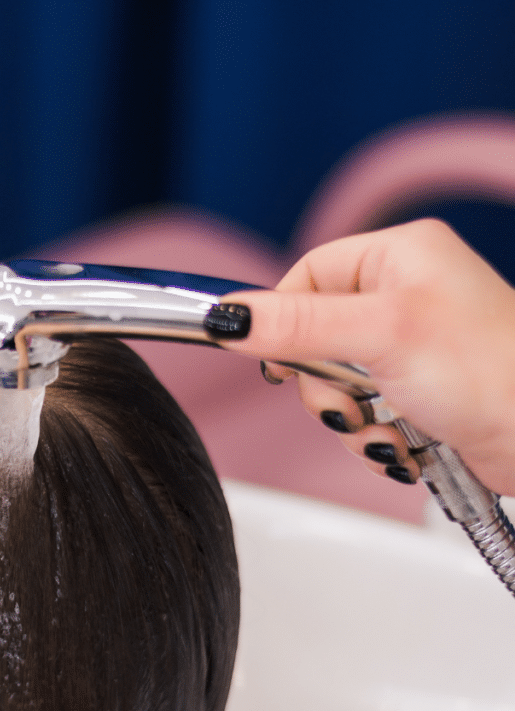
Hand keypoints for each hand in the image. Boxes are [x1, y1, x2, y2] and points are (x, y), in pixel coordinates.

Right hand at [226, 219, 514, 495]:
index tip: (276, 360)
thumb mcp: (380, 335)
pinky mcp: (414, 395)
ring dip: (349, 422)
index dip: (283, 319)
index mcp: (398, 257)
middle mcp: (403, 298)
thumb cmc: (492, 371)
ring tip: (385, 431)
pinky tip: (401, 447)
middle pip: (312, 339)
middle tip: (348, 401)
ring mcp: (408, 350)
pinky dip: (372, 440)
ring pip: (333, 387)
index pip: (306, 275)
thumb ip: (297, 325)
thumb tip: (228, 316)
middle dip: (324, 388)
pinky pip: (359, 417)